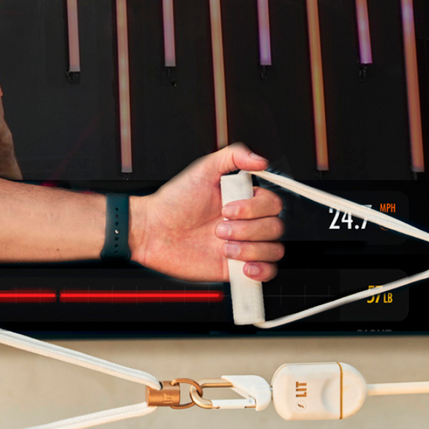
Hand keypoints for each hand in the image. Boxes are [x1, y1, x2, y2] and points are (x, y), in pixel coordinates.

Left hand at [131, 144, 283, 282]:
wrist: (153, 233)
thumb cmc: (173, 202)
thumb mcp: (202, 170)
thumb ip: (233, 156)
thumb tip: (261, 161)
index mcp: (244, 200)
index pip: (273, 204)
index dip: (254, 208)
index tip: (227, 209)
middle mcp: (247, 223)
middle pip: (276, 228)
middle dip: (247, 229)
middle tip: (218, 228)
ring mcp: (244, 246)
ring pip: (274, 250)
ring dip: (250, 249)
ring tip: (222, 247)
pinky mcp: (236, 268)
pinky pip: (268, 272)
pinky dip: (262, 270)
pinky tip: (242, 266)